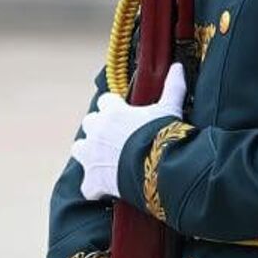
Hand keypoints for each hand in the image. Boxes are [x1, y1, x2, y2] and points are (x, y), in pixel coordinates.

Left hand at [69, 64, 186, 200]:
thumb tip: (178, 67)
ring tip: (105, 161)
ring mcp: (92, 155)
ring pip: (79, 149)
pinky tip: (108, 191)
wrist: (160, 168)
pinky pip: (87, 185)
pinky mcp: (92, 180)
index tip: (123, 115)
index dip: (114, 108)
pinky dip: (95, 188)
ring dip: (89, 154)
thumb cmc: (163, 136)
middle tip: (116, 140)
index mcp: (113, 112)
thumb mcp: (170, 110)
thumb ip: (173, 87)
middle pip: (90, 123)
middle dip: (99, 130)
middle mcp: (97, 130)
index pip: (105, 101)